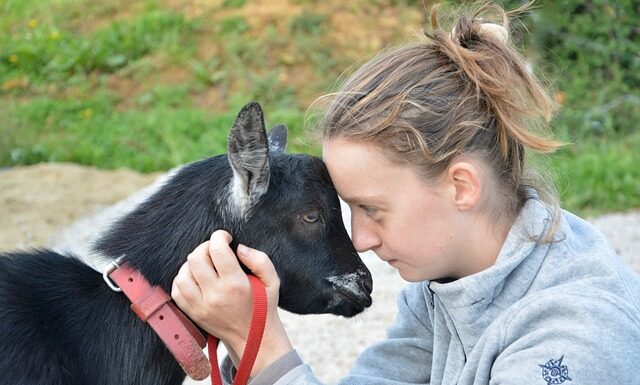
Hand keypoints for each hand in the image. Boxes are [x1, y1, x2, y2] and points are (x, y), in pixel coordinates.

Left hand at [171, 230, 292, 375]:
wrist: (253, 338)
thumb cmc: (263, 306)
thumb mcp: (272, 281)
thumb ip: (260, 260)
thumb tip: (239, 248)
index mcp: (236, 284)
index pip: (217, 250)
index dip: (219, 236)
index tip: (226, 238)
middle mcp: (215, 295)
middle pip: (196, 258)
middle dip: (205, 247)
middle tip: (215, 250)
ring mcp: (200, 306)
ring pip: (182, 273)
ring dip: (192, 263)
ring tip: (205, 264)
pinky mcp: (192, 313)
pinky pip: (176, 290)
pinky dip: (183, 278)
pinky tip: (196, 277)